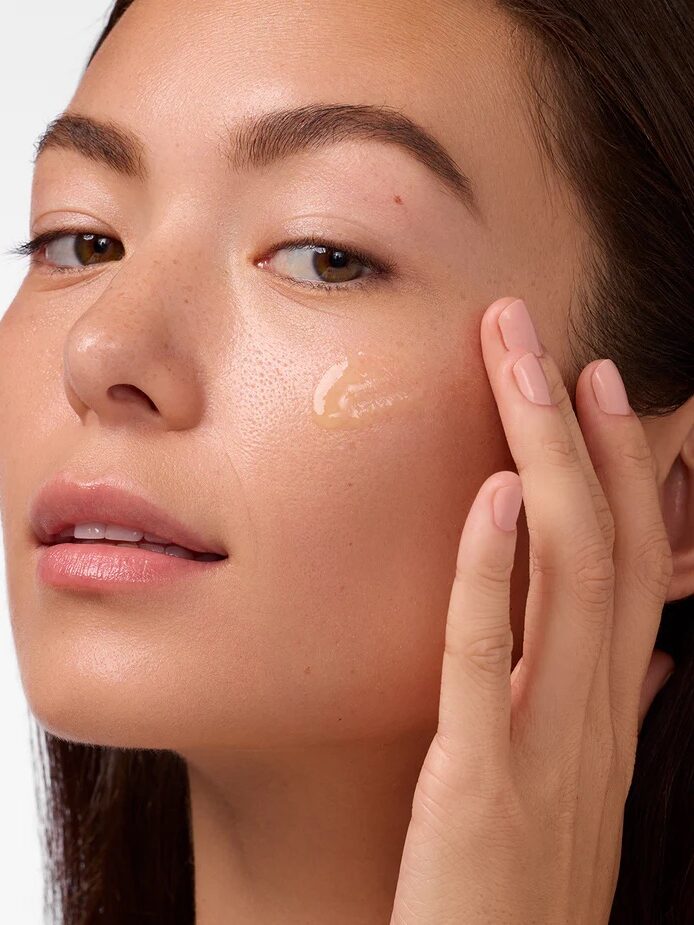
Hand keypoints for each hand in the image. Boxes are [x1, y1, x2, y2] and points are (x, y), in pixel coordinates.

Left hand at [389, 296, 674, 924]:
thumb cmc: (524, 880)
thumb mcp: (576, 786)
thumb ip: (602, 708)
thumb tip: (641, 653)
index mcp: (611, 708)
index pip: (640, 566)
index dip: (630, 470)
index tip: (602, 389)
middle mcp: (596, 712)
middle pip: (610, 544)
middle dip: (586, 432)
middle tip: (554, 340)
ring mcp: (546, 745)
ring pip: (568, 576)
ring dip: (548, 460)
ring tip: (526, 372)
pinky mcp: (479, 781)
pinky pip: (487, 655)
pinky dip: (493, 566)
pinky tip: (492, 492)